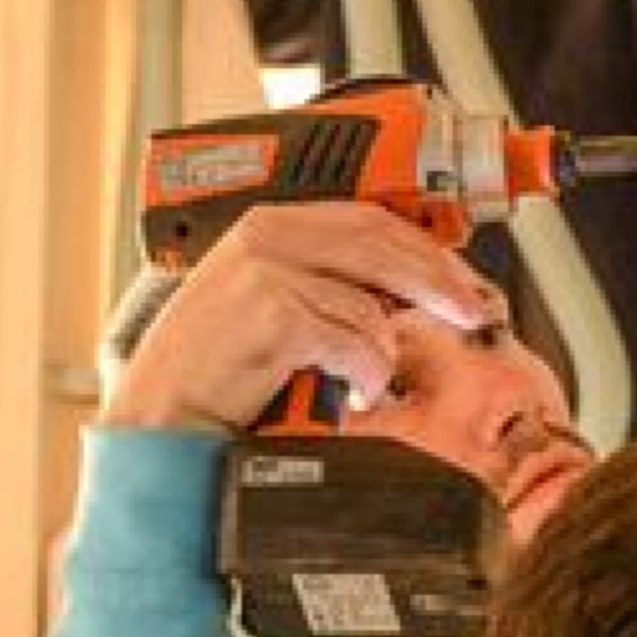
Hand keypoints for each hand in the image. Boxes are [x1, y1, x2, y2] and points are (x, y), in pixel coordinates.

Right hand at [102, 203, 500, 432]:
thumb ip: (323, 282)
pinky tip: (351, 391)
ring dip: (385, 349)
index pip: (367, 217)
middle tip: (473, 309)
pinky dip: (365, 373)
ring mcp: (269, 273)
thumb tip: (404, 289)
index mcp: (268, 224)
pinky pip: (354, 342)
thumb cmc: (213, 372)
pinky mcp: (275, 316)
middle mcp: (267, 237)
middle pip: (382, 246)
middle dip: (438, 281)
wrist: (163, 419)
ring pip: (372, 301)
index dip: (424, 244)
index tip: (460, 271)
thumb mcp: (267, 305)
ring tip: (370, 378)